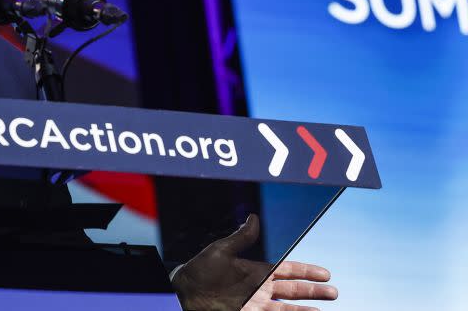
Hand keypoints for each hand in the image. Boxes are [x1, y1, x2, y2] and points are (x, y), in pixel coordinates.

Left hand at [171, 214, 336, 310]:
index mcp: (256, 271)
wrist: (184, 295)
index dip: (307, 271)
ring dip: (306, 309)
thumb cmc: (198, 272)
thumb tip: (253, 217)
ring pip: (288, 308)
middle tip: (334, 293)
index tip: (326, 273)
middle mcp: (259, 289)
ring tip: (324, 310)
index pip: (288, 271)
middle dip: (313, 291)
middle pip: (293, 291)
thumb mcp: (221, 251)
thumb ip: (241, 238)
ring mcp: (256, 305)